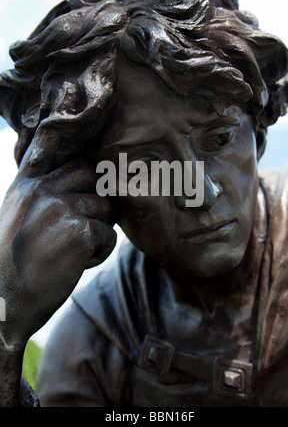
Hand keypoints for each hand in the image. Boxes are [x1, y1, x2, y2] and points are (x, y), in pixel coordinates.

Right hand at [0, 136, 116, 347]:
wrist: (5, 303)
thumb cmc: (13, 263)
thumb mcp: (17, 217)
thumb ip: (40, 195)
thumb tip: (81, 179)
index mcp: (27, 185)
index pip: (60, 152)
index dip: (83, 163)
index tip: (90, 177)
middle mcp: (42, 190)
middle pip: (91, 173)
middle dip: (97, 197)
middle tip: (88, 222)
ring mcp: (60, 208)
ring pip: (105, 207)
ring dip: (99, 230)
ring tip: (75, 251)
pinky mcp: (78, 232)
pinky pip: (109, 235)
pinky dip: (100, 253)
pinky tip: (77, 265)